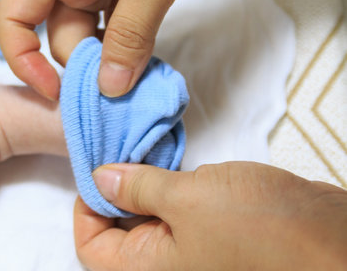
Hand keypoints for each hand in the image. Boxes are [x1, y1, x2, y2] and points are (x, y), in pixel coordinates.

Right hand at [0, 0, 246, 99]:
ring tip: (136, 83)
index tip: (56, 92)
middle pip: (57, 36)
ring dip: (107, 64)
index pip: (12, 16)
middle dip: (82, 68)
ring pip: (87, 37)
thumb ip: (131, 33)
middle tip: (121, 93)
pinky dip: (124, 51)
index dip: (22, 59)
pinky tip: (142, 64)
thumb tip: (108, 89)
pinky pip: (113, 30)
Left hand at [74, 162, 346, 269]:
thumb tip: (98, 177)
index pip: (91, 246)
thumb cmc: (256, 227)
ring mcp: (187, 251)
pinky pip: (172, 212)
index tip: (97, 170)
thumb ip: (137, 188)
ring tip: (142, 150)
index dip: (86, 207)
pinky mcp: (209, 234)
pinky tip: (170, 161)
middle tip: (118, 151)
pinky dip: (166, 187)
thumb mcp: (186, 199)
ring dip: (141, 185)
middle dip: (113, 190)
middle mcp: (163, 267)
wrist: (326, 238)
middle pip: (116, 232)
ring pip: (145, 218)